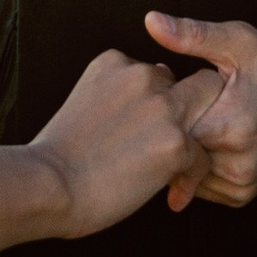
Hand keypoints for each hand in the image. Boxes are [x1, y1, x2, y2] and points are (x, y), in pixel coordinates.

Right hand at [25, 49, 219, 237]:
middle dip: (196, 111)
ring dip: (197, 143)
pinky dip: (191, 179)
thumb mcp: (85, 101)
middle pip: (199, 83)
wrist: (46, 183)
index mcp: (115, 62)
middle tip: (179, 146)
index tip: (148, 132)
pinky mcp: (176, 143)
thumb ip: (119, 93)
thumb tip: (150, 100)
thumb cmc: (58, 154)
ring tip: (176, 170)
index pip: (160, 75)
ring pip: (209, 117)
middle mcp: (143, 76)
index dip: (161, 104)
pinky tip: (171, 194)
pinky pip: (202, 159)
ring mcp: (162, 108)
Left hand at [144, 14, 256, 207]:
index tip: (171, 91)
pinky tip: (205, 143)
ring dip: (183, 152)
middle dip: (171, 131)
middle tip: (182, 107)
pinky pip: (202, 188)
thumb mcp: (236, 42)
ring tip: (198, 122)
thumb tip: (151, 20)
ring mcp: (241, 183)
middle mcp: (237, 163)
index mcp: (230, 127)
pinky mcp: (242, 195)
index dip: (162, 109)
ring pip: (185, 174)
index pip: (170, 129)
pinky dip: (198, 168)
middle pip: (176, 154)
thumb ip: (192, 34)